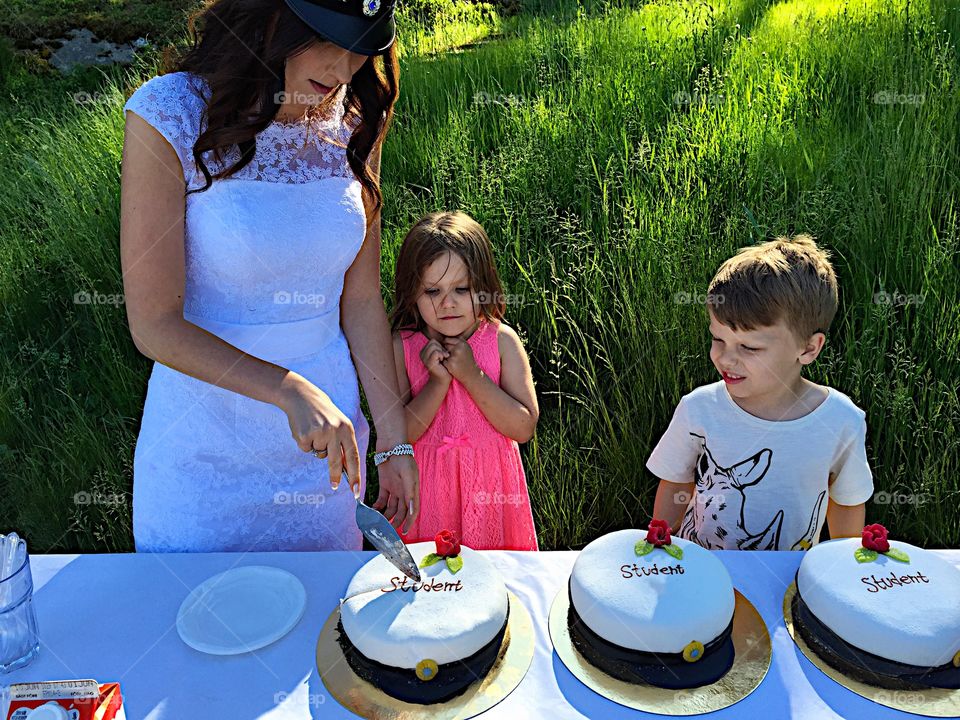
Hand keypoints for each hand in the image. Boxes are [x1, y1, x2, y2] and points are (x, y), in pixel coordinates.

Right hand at [276, 372, 361, 495]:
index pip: (354, 456)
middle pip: (336, 461)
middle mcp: (335, 431)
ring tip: (314, 431)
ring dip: (316, 448)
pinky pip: (306, 449)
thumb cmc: (323, 413)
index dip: (355, 475)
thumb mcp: (338, 425)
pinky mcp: (305, 435)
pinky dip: (305, 443)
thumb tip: (345, 469)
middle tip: (334, 486)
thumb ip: (343, 444)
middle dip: (335, 476)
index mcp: (347, 429)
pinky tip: (305, 429)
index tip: (356, 490)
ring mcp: (320, 433)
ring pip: (319, 454)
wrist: (302, 397)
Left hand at [372, 453, 418, 533]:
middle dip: (393, 522)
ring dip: (384, 516)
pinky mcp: (385, 484)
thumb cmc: (403, 458)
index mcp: (413, 491)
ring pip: (390, 508)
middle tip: (384, 530)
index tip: (403, 533)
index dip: (409, 523)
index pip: (413, 512)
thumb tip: (412, 511)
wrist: (391, 443)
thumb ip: (410, 493)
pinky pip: (381, 500)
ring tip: (375, 522)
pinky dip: (377, 506)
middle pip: (400, 512)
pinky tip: (371, 510)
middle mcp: (404, 492)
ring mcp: (395, 489)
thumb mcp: (409, 475)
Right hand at [419, 339, 450, 382]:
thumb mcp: (441, 354)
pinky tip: (443, 361)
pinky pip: (436, 352)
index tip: (442, 354)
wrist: (443, 379)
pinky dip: (442, 355)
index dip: (440, 346)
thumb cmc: (444, 366)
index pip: (432, 340)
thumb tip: (446, 339)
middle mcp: (422, 354)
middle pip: (433, 342)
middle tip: (443, 357)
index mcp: (424, 351)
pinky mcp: (428, 362)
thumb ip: (439, 347)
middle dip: (441, 348)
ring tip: (443, 359)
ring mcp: (424, 358)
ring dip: (442, 352)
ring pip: (434, 346)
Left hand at [440, 336, 479, 383]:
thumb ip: (459, 340)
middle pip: (444, 346)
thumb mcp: (466, 347)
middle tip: (452, 355)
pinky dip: (445, 363)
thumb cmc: (467, 359)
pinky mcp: (450, 364)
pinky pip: (443, 360)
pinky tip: (451, 365)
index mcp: (462, 343)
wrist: (471, 373)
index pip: (447, 340)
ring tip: (453, 360)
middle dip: (446, 350)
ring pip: (443, 353)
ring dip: (445, 356)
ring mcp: (454, 357)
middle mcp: (458, 349)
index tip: (451, 349)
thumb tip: (447, 334)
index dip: (448, 345)